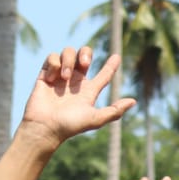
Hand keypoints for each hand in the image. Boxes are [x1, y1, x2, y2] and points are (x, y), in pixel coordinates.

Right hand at [18, 45, 134, 149]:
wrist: (45, 127)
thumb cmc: (70, 125)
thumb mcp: (95, 119)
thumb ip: (114, 111)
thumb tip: (134, 101)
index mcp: (88, 90)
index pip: (104, 74)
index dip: (111, 65)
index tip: (117, 56)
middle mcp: (75, 81)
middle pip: (85, 54)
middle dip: (86, 53)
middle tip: (84, 64)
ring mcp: (60, 77)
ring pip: (68, 52)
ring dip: (68, 61)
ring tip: (64, 77)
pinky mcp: (45, 75)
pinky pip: (52, 57)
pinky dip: (54, 64)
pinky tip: (52, 78)